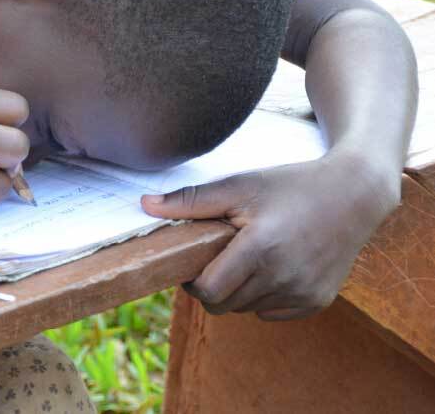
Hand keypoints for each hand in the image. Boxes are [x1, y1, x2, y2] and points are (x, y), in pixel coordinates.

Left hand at [140, 150, 400, 319]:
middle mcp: (284, 277)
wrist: (353, 195)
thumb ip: (191, 201)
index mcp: (260, 250)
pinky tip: (273, 266)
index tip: (193, 263)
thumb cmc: (290, 186)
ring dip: (238, 290)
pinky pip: (272, 312)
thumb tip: (144, 205)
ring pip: (247, 309)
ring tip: (248, 256)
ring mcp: (303, 293)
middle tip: (219, 257)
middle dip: (213, 286)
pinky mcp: (317, 301)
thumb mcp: (239, 186)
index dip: (193, 281)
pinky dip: (264, 296)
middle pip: (224, 304)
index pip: (209, 291)